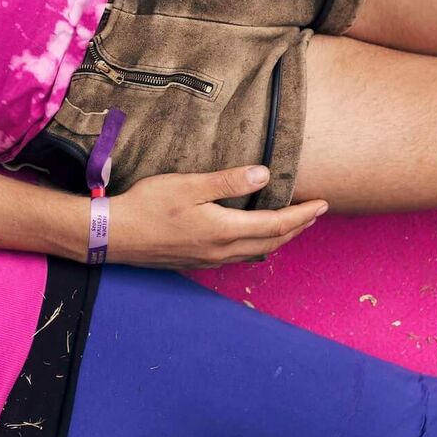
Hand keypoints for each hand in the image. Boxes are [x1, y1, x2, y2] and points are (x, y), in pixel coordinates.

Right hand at [108, 166, 326, 268]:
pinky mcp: (198, 261)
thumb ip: (227, 181)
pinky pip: (240, 257)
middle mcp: (222, 250)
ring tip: (292, 226)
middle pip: (272, 242)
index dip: (302, 215)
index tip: (323, 204)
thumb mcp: (188, 185)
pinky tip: (254, 240)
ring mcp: (210, 259)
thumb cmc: (147, 206)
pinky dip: (258, 246)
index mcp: (224, 230)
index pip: (276, 224)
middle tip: (315, 215)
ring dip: (279, 239)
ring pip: (257, 253)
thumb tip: (264, 175)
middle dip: (297, 228)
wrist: (114, 236)